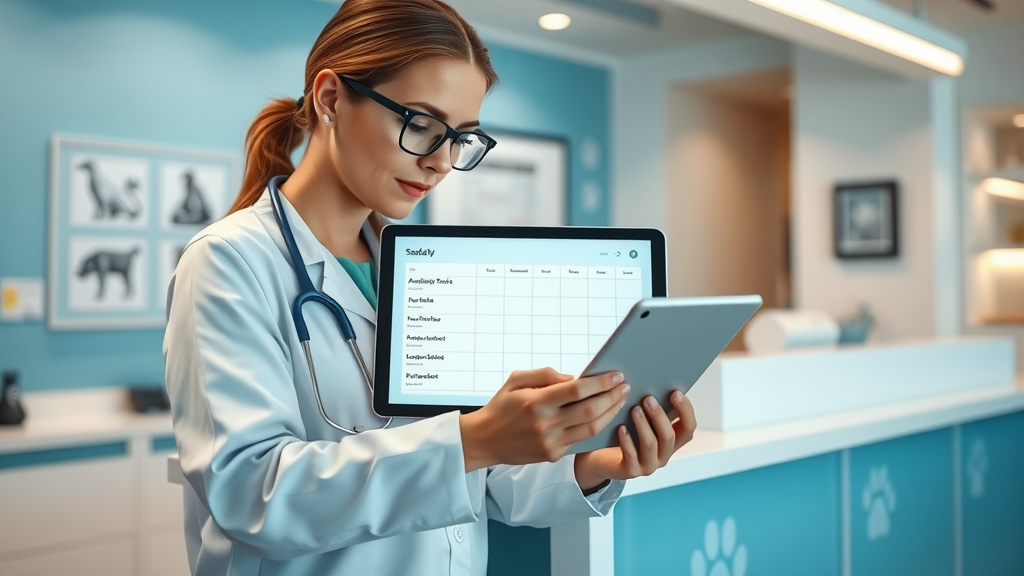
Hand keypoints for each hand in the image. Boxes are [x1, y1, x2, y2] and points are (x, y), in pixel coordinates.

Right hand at [459, 367, 629, 471]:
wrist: (484, 440)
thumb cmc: (501, 405)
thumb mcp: (516, 380)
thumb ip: (545, 374)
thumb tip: (575, 378)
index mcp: (536, 402)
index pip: (577, 390)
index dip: (601, 382)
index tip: (616, 374)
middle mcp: (545, 424)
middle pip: (590, 410)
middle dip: (612, 397)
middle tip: (624, 386)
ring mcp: (550, 443)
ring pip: (591, 428)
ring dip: (610, 413)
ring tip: (620, 400)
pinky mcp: (552, 455)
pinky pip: (581, 441)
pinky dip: (597, 427)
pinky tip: (606, 416)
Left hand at [573, 390, 695, 491]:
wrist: (600, 457)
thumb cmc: (623, 430)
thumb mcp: (640, 418)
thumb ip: (650, 406)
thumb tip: (651, 380)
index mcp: (671, 440)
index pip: (688, 428)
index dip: (686, 411)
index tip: (676, 392)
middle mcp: (663, 454)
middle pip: (670, 436)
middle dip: (660, 416)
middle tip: (648, 398)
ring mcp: (648, 465)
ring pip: (651, 445)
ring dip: (643, 425)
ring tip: (634, 409)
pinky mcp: (630, 471)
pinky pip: (631, 456)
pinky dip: (627, 440)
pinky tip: (620, 427)